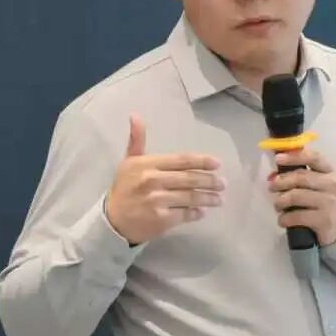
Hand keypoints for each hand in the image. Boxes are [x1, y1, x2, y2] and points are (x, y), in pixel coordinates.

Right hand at [106, 114, 223, 244]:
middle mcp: (153, 180)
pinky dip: (196, 213)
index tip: (217, 164)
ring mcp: (158, 200)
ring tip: (219, 199)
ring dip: (208, 198)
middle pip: (190, 178)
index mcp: (148, 164)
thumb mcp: (129, 161)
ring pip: (190, 197)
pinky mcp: (161, 219)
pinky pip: (185, 214)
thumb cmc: (124, 188)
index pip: (182, 160)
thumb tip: (135, 115)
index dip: (202, 161)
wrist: (112, 220)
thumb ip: (136, 140)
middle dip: (210, 181)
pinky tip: (203, 212)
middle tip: (223, 183)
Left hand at [268, 148, 335, 246]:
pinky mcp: (324, 220)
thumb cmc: (322, 198)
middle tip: (272, 187)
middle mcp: (331, 185)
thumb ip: (297, 176)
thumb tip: (272, 176)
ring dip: (280, 201)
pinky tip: (283, 220)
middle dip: (281, 182)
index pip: (313, 158)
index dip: (294, 157)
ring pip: (296, 196)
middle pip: (300, 178)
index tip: (277, 158)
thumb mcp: (315, 183)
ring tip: (277, 205)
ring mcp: (329, 203)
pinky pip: (297, 216)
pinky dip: (284, 218)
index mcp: (328, 171)